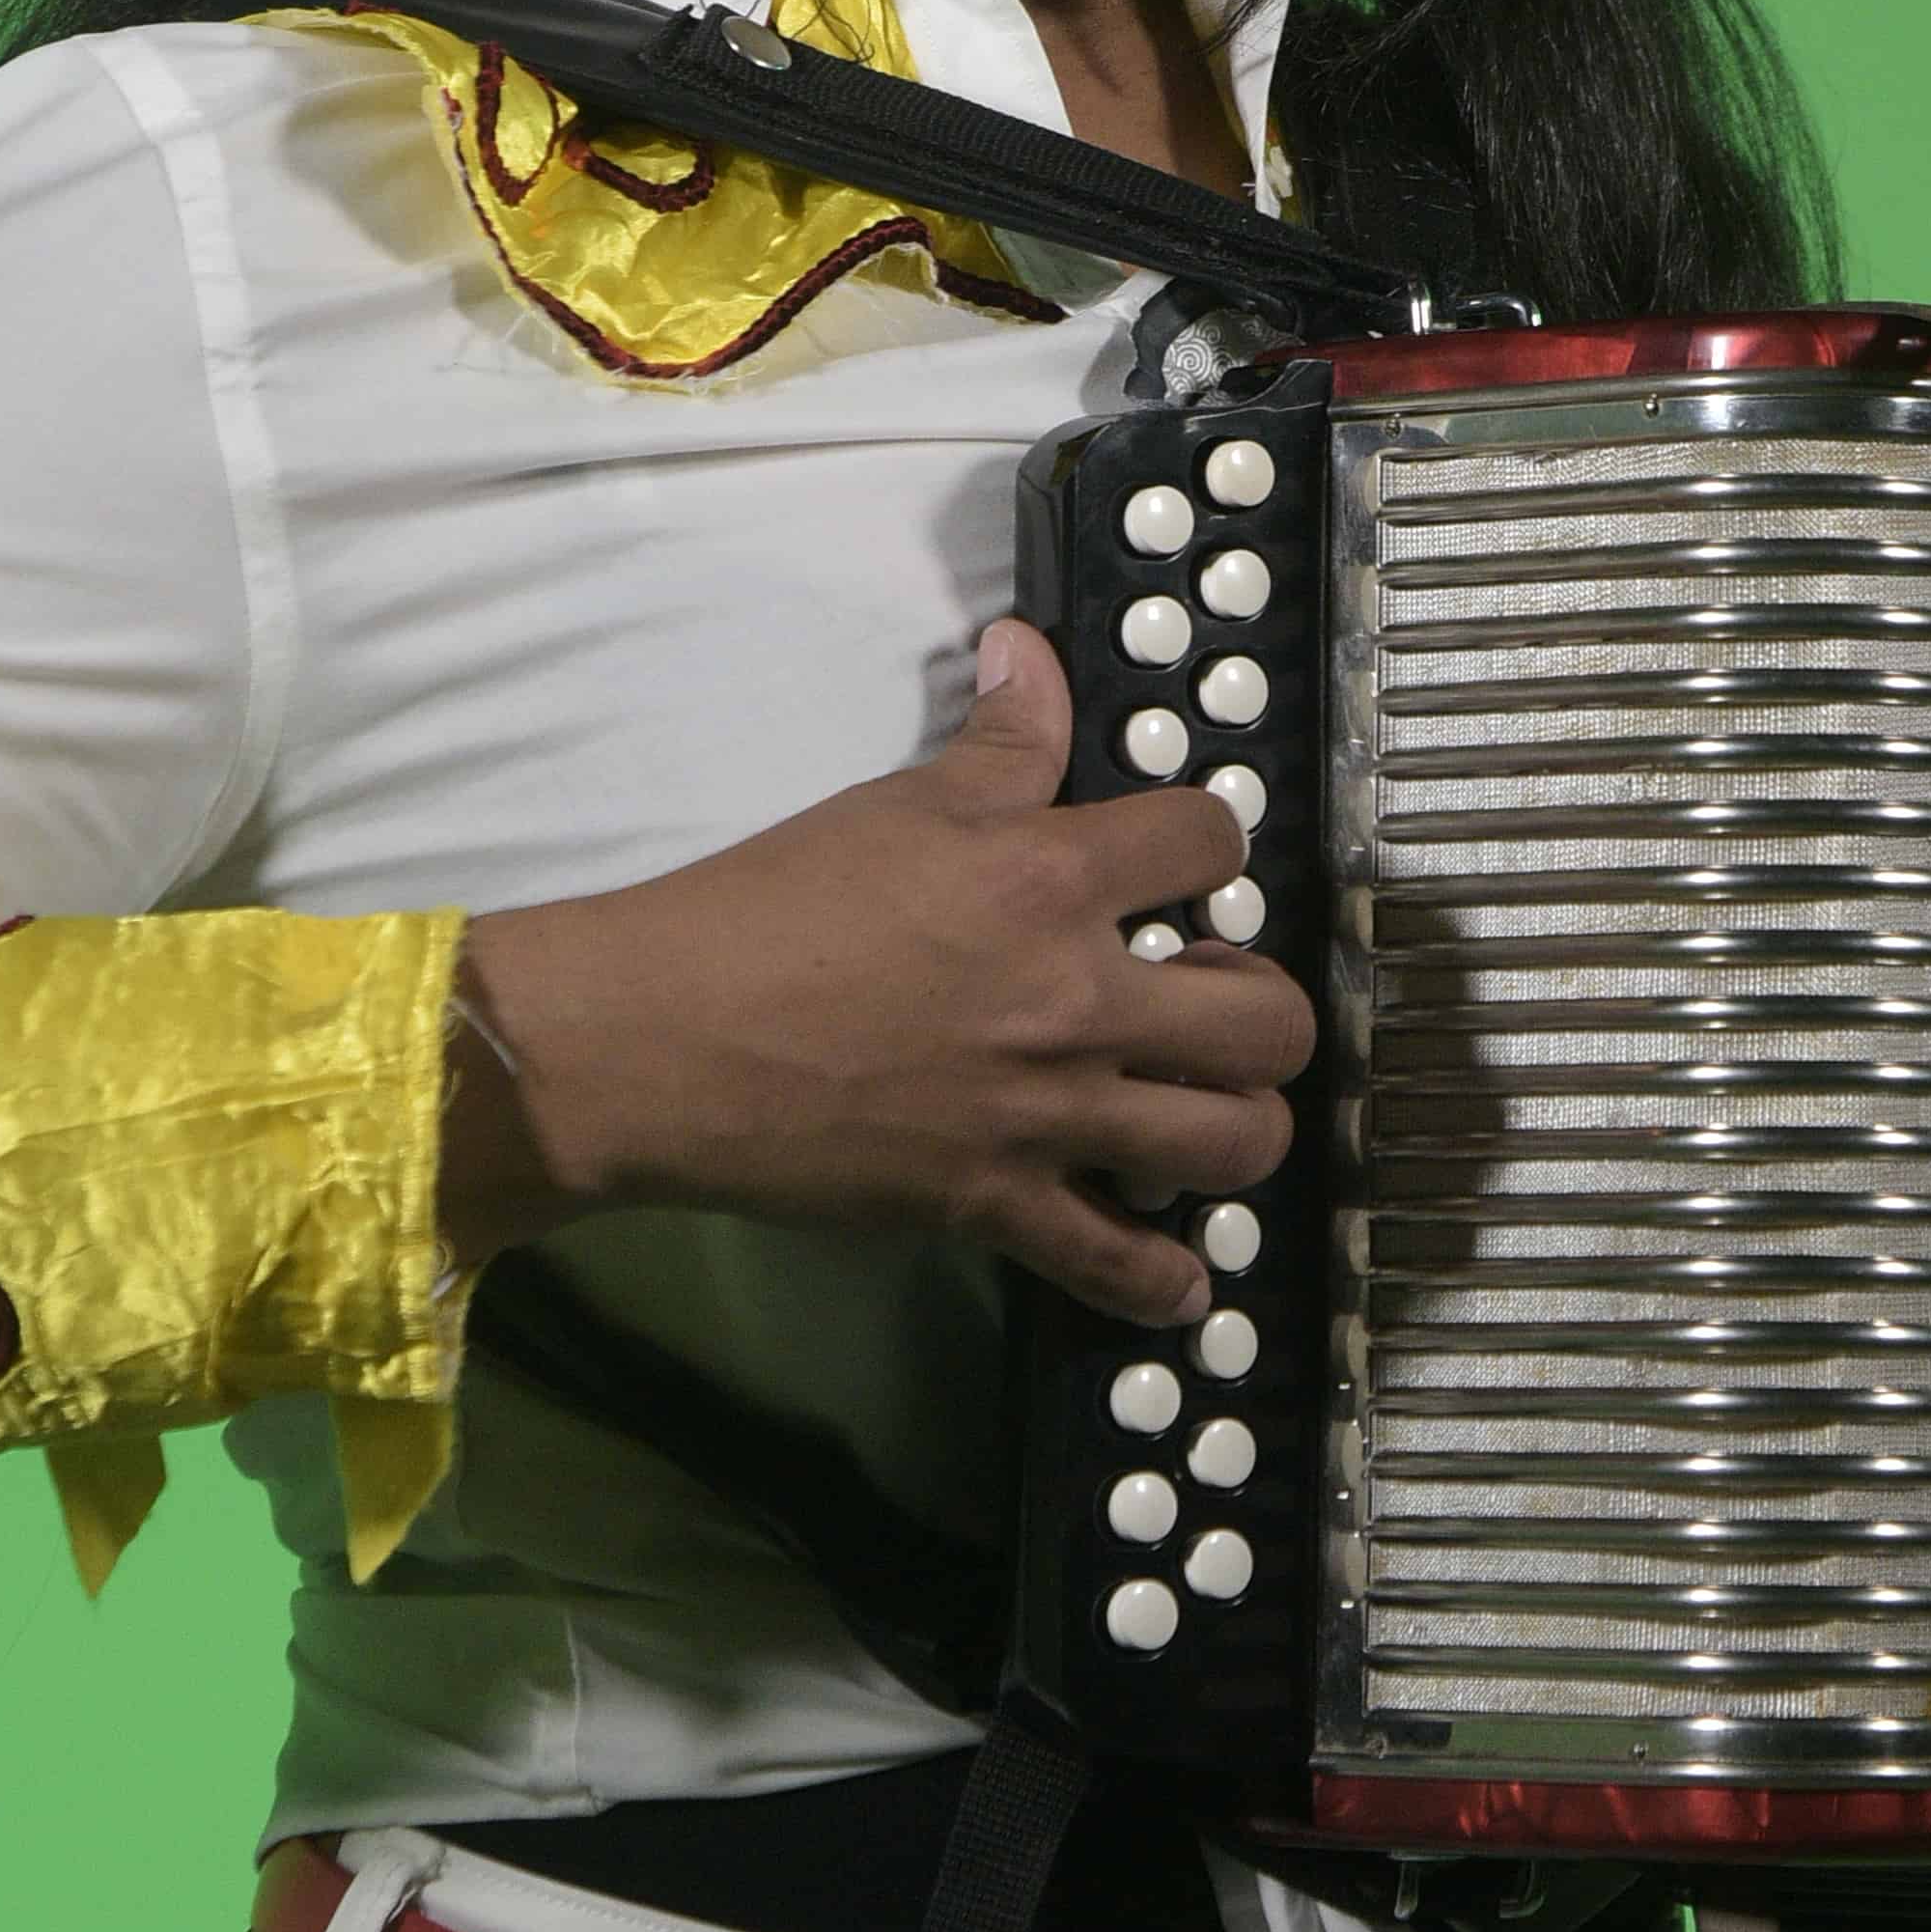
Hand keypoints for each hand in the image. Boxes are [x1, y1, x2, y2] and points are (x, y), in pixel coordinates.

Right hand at [444, 618, 1313, 1330]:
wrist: (661, 1039)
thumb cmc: (766, 909)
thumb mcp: (893, 801)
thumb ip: (995, 739)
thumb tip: (1030, 651)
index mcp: (1051, 880)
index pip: (1210, 838)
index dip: (1211, 841)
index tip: (1184, 864)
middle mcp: (1076, 1002)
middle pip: (1269, 1019)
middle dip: (1267, 1006)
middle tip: (1214, 999)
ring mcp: (1045, 1115)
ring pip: (1231, 1141)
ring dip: (1241, 1127)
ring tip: (1205, 1110)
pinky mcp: (995, 1205)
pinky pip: (1119, 1266)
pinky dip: (1162, 1280)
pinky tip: (1172, 1268)